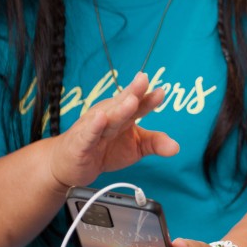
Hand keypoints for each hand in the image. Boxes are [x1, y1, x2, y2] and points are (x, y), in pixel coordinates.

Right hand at [49, 72, 179, 188]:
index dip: (148, 97)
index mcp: (122, 114)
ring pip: (108, 117)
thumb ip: (155, 143)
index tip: (161, 91)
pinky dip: (93, 127)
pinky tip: (100, 119)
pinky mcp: (80, 142)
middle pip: (122, 103)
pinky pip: (88, 134)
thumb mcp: (135, 147)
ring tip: (131, 100)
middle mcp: (108, 116)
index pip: (137, 103)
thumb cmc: (103, 149)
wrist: (69, 166)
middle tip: (144, 80)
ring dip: (119, 108)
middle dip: (134, 92)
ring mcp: (93, 127)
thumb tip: (176, 147)